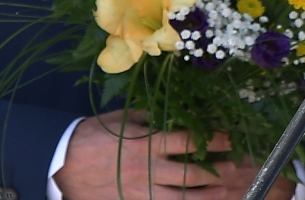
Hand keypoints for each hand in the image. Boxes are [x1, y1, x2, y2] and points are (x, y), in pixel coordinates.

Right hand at [53, 111, 295, 199]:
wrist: (61, 162)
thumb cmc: (97, 134)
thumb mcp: (128, 118)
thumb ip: (156, 120)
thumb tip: (184, 114)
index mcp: (150, 142)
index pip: (191, 142)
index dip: (216, 141)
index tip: (235, 137)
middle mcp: (149, 170)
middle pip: (193, 175)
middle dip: (220, 173)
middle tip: (242, 170)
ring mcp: (141, 192)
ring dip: (207, 198)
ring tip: (229, 194)